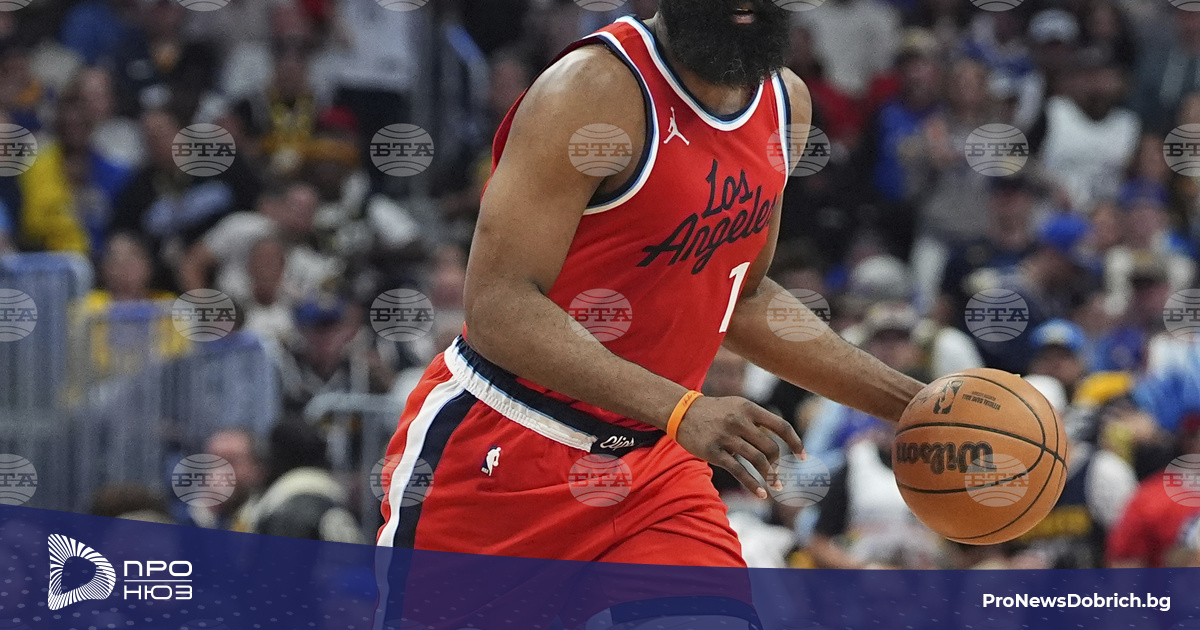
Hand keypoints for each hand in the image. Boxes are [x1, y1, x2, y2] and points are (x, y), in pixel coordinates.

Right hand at [672, 396, 805, 498]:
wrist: (682, 412)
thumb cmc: (716, 412)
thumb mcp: (738, 406)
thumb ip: (758, 421)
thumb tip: (781, 446)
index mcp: (748, 408)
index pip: (781, 426)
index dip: (795, 442)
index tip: (803, 457)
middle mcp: (738, 420)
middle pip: (770, 447)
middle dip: (779, 464)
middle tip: (779, 475)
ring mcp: (726, 436)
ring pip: (757, 460)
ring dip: (770, 477)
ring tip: (776, 487)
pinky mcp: (714, 452)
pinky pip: (739, 471)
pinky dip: (753, 485)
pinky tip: (761, 494)